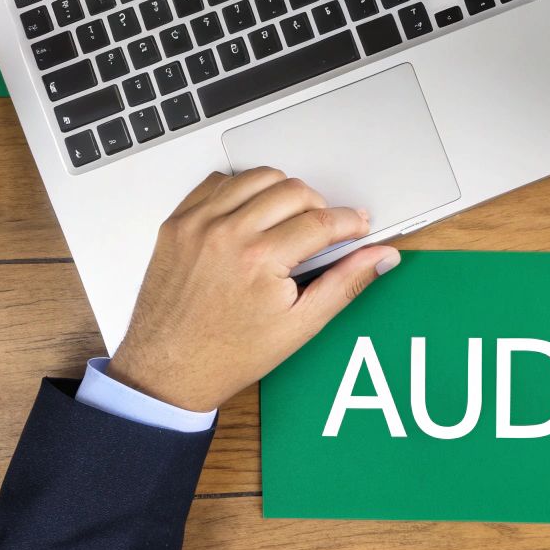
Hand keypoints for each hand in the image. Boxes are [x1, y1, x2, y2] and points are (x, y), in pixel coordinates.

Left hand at [107, 168, 400, 411]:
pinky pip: (217, 182)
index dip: (349, 221)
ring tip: (288, 221)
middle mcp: (227, 233)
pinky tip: (250, 215)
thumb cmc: (228, 354)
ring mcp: (197, 224)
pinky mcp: (177, 223)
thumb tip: (381, 257)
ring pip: (258, 177)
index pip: (322, 220)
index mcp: (260, 259)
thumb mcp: (300, 326)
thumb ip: (346, 283)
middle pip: (293, 190)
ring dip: (282, 192)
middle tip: (322, 231)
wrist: (167, 372)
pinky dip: (241, 191)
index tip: (357, 226)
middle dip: (319, 206)